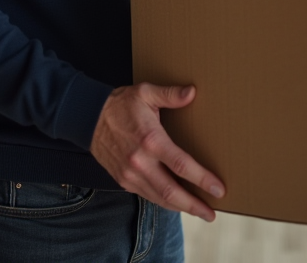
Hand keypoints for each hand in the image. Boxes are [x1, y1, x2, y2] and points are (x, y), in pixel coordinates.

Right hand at [89, 83, 224, 221]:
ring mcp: (130, 174)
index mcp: (150, 140)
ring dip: (181, 207)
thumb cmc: (120, 104)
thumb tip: (192, 92)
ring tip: (200, 211)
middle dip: (194, 205)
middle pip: (171, 191)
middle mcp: (140, 162)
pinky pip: (147, 195)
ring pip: (159, 198)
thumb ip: (170, 94)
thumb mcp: (145, 93)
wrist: (88, 118)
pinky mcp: (123, 180)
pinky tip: (177, 203)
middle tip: (212, 214)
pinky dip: (164, 202)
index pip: (181, 165)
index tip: (218, 188)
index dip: (202, 179)